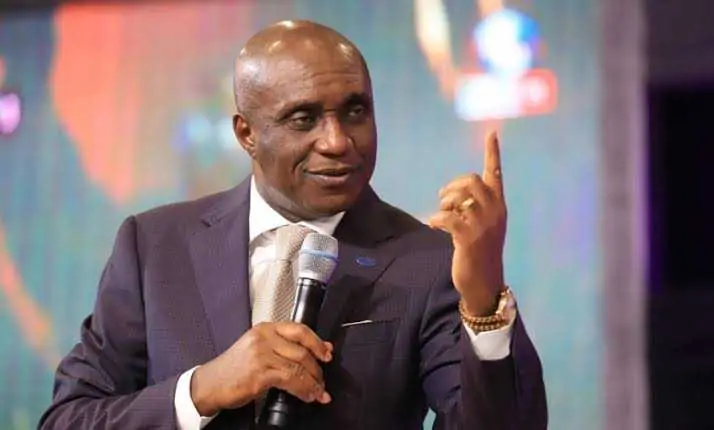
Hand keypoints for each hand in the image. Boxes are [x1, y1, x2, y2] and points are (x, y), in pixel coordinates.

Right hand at [190, 322, 332, 416]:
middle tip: (322, 381)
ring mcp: (261, 354)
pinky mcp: (260, 373)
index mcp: (266, 329)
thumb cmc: (234, 369)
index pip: (299, 329)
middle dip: (317, 368)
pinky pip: (290, 379)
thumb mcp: (259, 350)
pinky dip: (303, 389)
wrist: (209, 384)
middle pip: (302, 350)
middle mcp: (264, 338)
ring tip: (318, 392)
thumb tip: (318, 350)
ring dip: (312, 382)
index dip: (317, 342)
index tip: (327, 353)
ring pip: (298, 366)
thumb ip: (284, 348)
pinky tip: (307, 396)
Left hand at [428, 131, 506, 315]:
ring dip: (445, 202)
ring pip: (461, 196)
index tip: (491, 132)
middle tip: (443, 199)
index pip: (496, 174)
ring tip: (441, 215)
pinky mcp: (469, 238)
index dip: (492, 153)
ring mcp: (483, 225)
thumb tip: (452, 194)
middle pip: (471, 180)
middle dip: (453, 185)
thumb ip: (473, 208)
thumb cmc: (479, 252)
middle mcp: (495, 212)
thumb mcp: (481, 226)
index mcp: (499, 206)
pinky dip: (435, 219)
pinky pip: (447, 217)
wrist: (484, 281)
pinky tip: (434, 226)